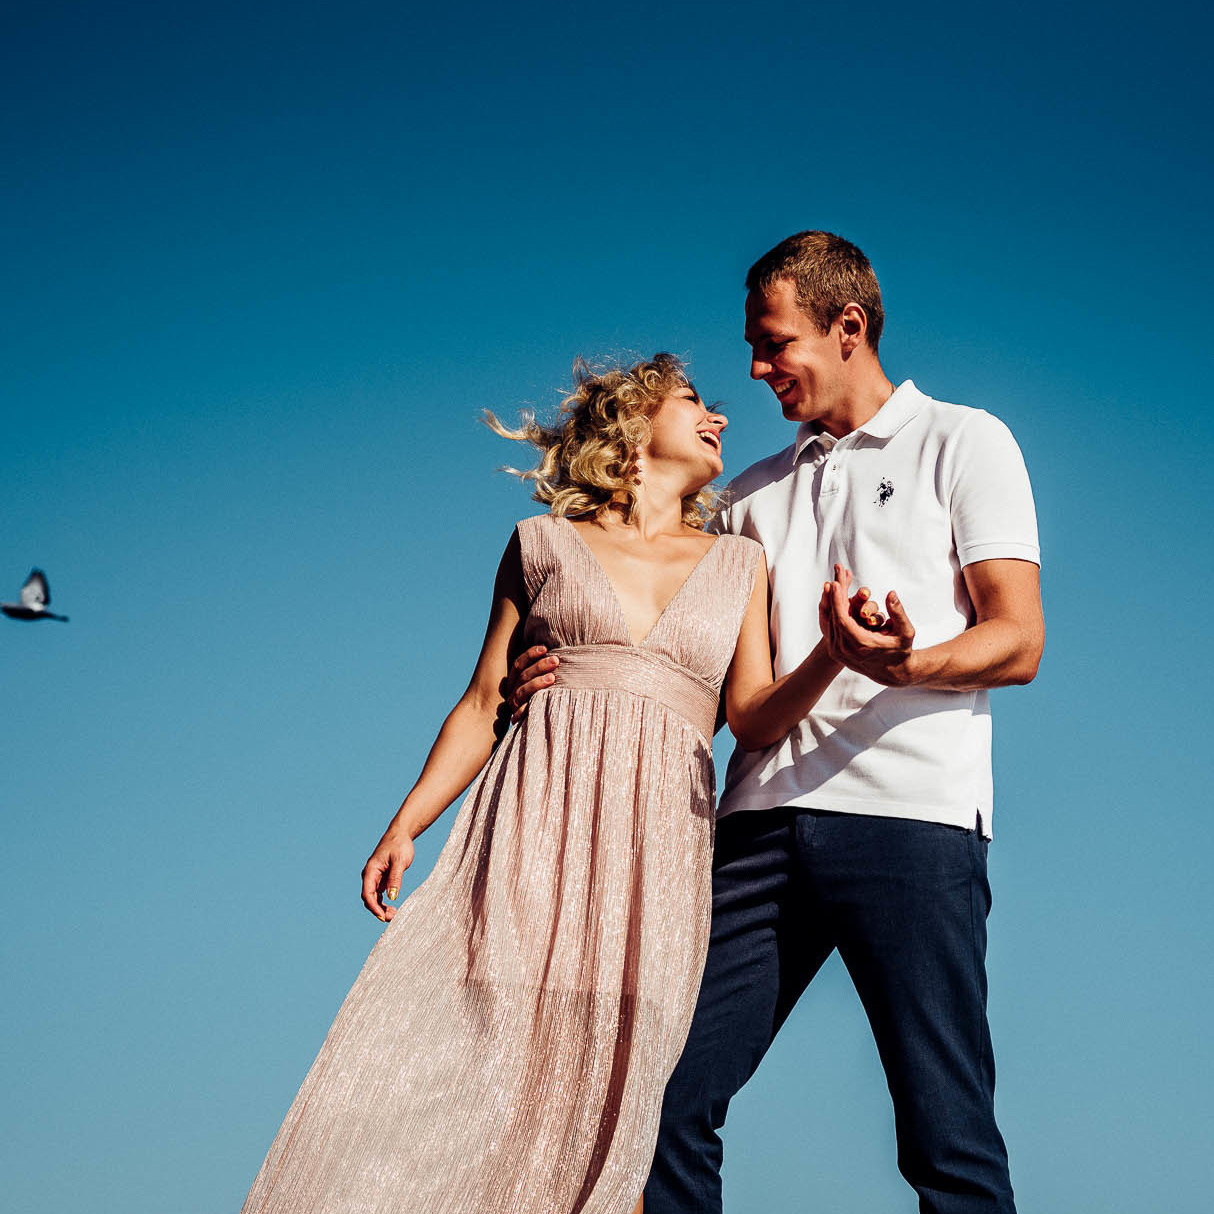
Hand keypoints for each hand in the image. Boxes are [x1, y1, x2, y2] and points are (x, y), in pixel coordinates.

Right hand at [361, 829, 414, 921]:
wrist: (400, 835)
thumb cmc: (399, 845)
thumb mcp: (399, 861)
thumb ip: (395, 878)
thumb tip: (392, 897)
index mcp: (370, 870)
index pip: (367, 893)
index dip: (373, 907)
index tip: (382, 916)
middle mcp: (370, 875)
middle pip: (369, 898)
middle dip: (378, 910)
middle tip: (392, 918)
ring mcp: (374, 878)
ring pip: (373, 898)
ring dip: (381, 908)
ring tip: (394, 914)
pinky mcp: (381, 879)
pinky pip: (379, 894)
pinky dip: (384, 903)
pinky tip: (392, 908)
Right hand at [503, 644, 558, 722]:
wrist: (542, 728)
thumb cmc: (546, 697)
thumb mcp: (542, 681)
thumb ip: (544, 669)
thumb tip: (553, 651)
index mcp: (515, 680)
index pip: (519, 664)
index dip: (530, 654)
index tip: (545, 648)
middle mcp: (512, 691)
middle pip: (522, 676)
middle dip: (539, 666)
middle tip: (555, 660)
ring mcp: (514, 704)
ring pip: (522, 690)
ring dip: (537, 682)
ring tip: (553, 677)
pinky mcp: (518, 717)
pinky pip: (523, 710)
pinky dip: (532, 704)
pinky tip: (546, 699)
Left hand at [819, 563, 917, 686]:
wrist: (892, 672)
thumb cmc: (901, 649)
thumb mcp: (906, 632)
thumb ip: (898, 612)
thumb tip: (891, 593)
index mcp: (861, 645)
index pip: (842, 620)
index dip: (837, 601)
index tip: (835, 583)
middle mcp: (846, 650)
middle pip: (834, 618)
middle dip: (834, 595)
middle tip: (835, 576)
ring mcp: (839, 652)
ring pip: (829, 622)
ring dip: (830, 601)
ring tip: (833, 583)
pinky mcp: (836, 652)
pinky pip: (829, 628)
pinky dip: (829, 612)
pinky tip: (831, 597)